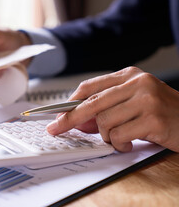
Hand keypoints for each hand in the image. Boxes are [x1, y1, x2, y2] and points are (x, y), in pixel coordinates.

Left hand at [46, 66, 178, 152]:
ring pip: (104, 121)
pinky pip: (119, 134)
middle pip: (91, 102)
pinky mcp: (153, 117)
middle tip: (56, 129)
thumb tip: (78, 122)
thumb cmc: (162, 113)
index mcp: (129, 75)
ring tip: (120, 138)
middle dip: (70, 119)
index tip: (56, 114)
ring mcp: (146, 99)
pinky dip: (119, 143)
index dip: (70, 102)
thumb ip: (107, 109)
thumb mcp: (133, 104)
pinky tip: (130, 142)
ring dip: (106, 136)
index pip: (90, 86)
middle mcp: (137, 83)